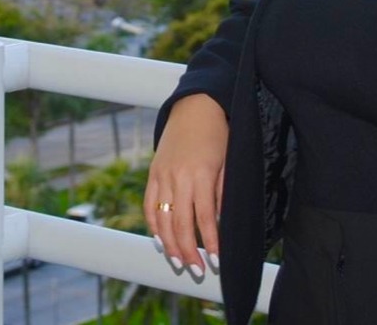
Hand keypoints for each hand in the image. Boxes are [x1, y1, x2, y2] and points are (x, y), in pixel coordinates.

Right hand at [145, 93, 227, 276]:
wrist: (195, 106)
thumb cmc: (217, 133)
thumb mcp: (226, 161)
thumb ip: (221, 193)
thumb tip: (219, 223)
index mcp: (201, 174)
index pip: (205, 217)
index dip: (209, 242)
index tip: (214, 261)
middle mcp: (179, 177)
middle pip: (180, 223)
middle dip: (188, 251)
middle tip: (196, 270)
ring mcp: (162, 175)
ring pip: (162, 219)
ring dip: (169, 244)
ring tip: (178, 262)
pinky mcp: (153, 172)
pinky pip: (149, 205)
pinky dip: (154, 225)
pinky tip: (160, 240)